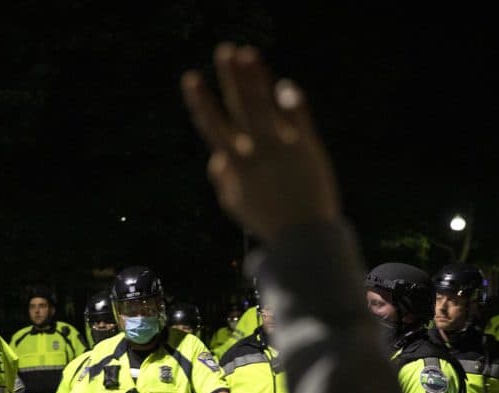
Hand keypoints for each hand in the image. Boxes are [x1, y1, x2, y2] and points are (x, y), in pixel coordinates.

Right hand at [181, 44, 340, 239]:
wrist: (305, 235)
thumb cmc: (265, 221)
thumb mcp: (234, 204)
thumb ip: (222, 179)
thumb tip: (217, 156)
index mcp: (235, 165)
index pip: (212, 125)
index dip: (201, 100)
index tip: (191, 78)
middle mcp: (257, 151)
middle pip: (241, 105)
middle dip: (231, 77)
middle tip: (223, 50)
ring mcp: (283, 146)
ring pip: (266, 104)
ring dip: (256, 77)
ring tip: (248, 53)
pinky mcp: (307, 146)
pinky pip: (297, 116)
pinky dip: (291, 100)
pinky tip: (284, 85)